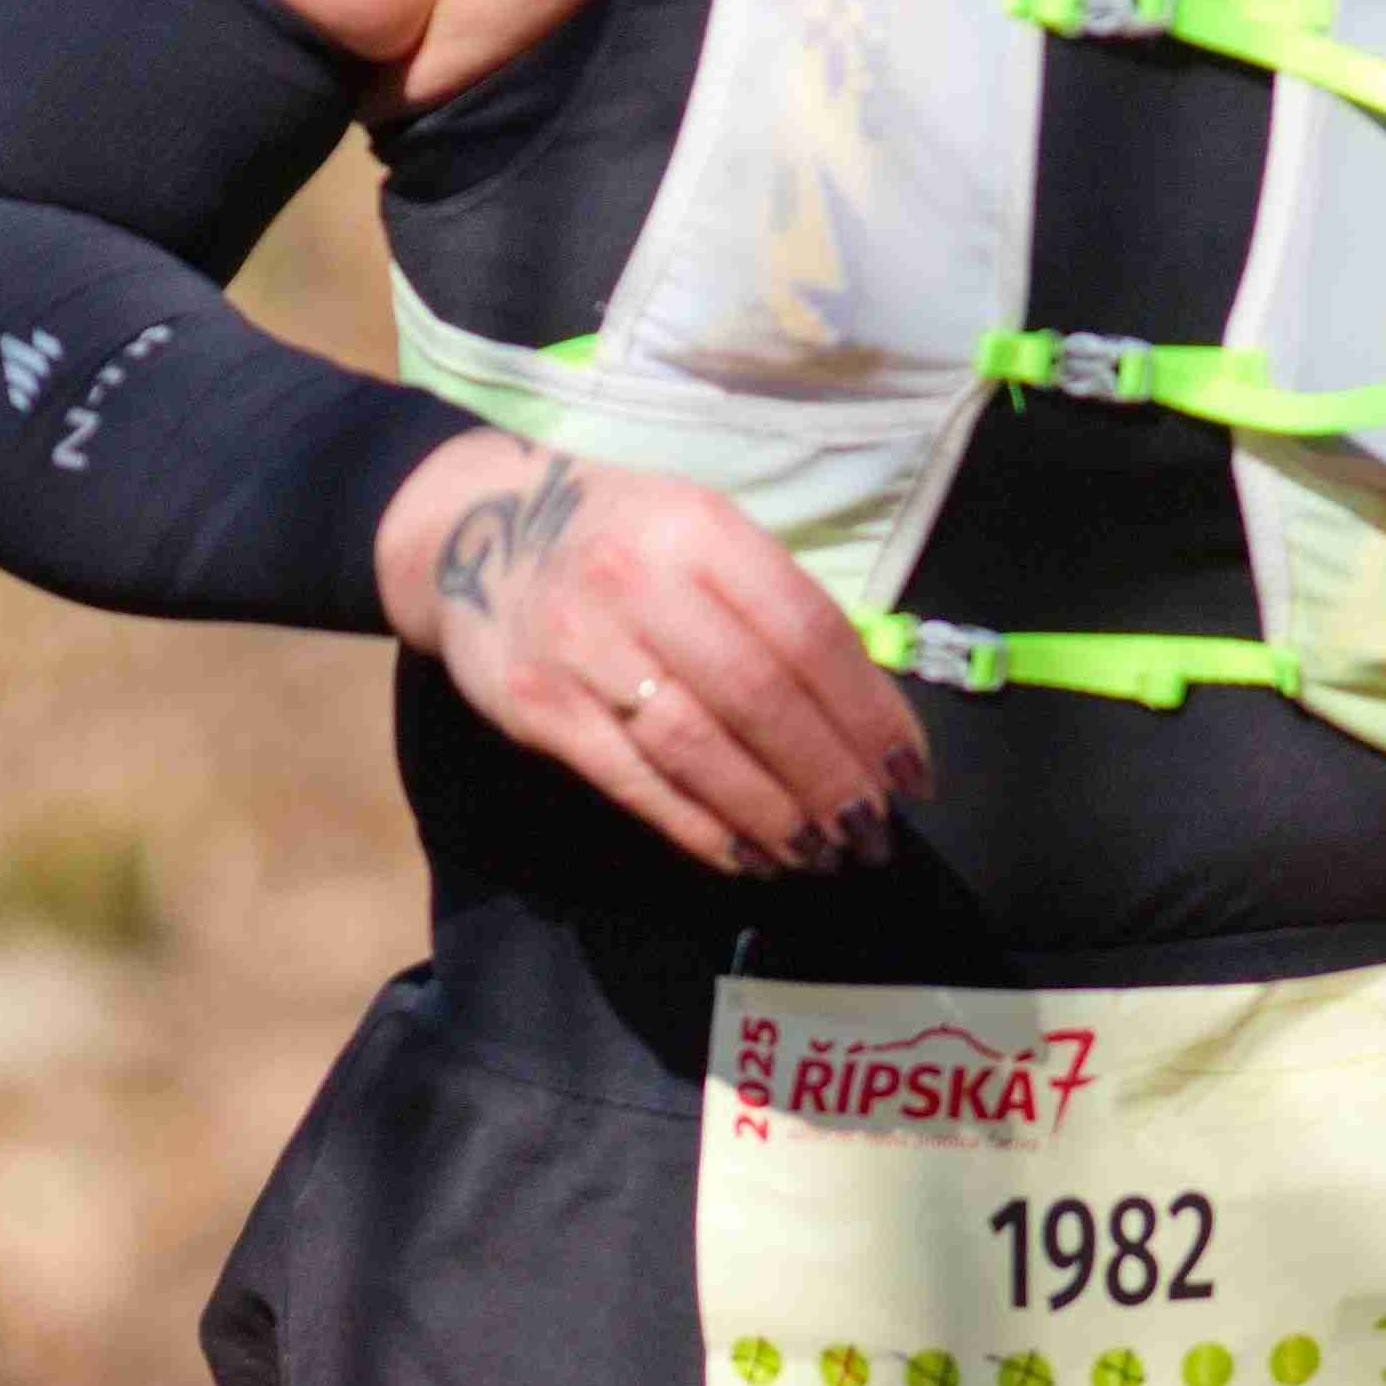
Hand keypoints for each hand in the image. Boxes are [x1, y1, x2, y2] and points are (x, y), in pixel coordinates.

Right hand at [373, 431, 927, 882]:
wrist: (476, 531)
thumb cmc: (622, 541)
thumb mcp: (703, 535)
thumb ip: (776, 608)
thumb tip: (868, 720)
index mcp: (701, 529)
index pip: (808, 632)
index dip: (869, 713)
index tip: (910, 775)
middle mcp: (638, 580)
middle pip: (759, 696)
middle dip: (829, 777)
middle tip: (871, 835)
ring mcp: (580, 645)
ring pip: (697, 748)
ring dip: (771, 814)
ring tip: (820, 856)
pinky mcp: (536, 705)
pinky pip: (633, 780)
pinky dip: (698, 826)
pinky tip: (746, 855)